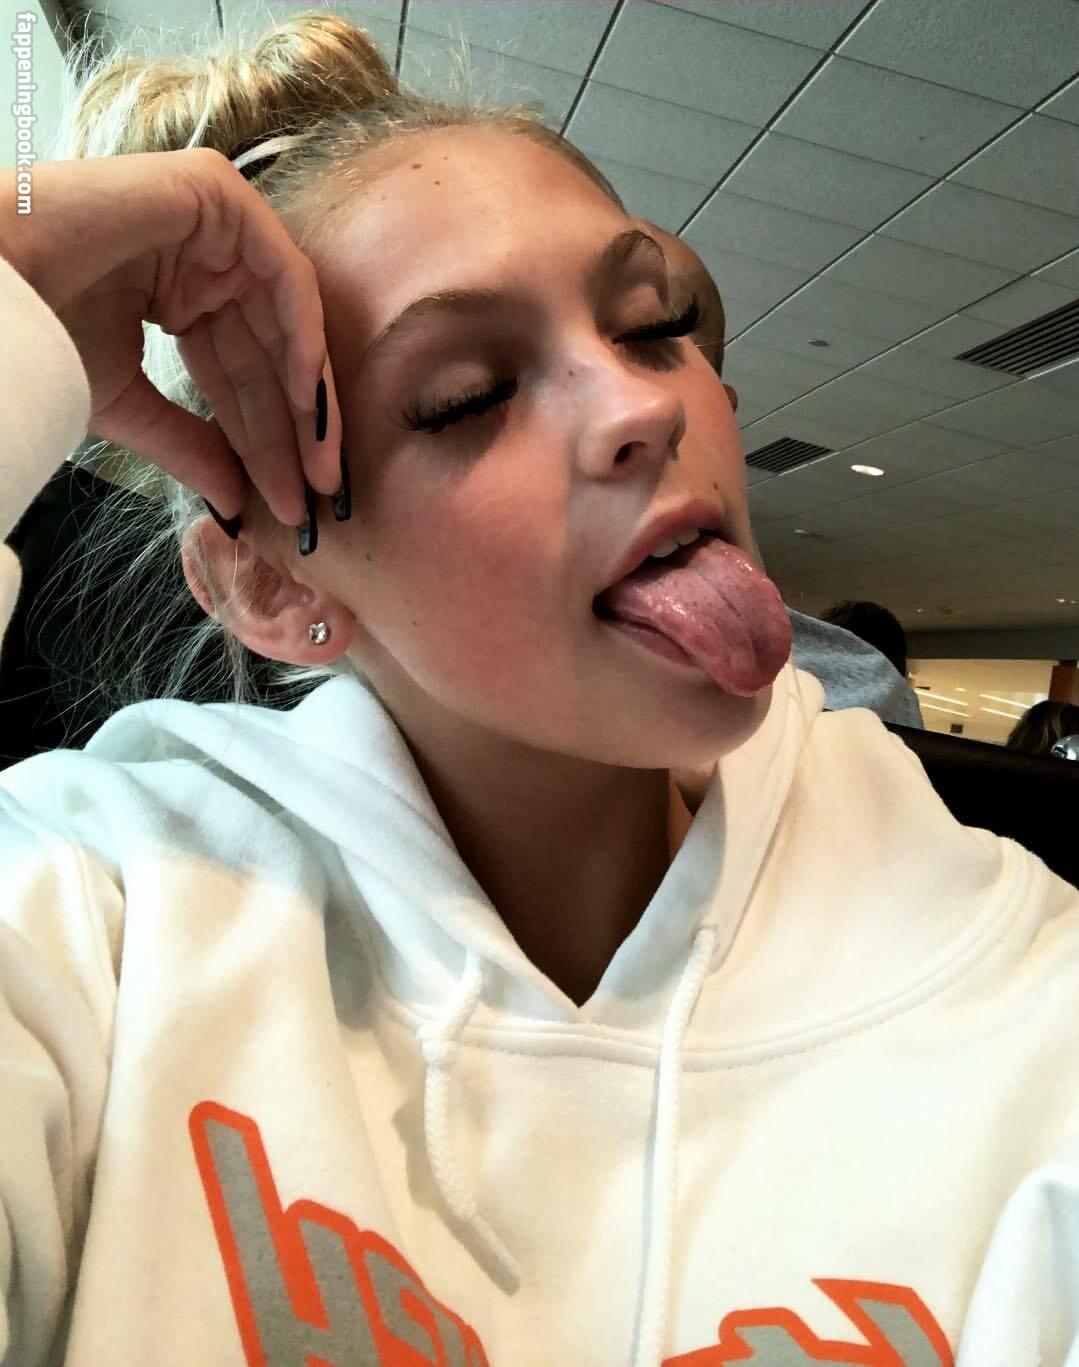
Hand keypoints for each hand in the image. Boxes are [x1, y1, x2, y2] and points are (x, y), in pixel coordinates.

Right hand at [0, 148, 340, 530]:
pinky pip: (284, 276)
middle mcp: (203, 257)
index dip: (266, 440)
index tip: (289, 500)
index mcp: (181, 297)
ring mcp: (213, 222)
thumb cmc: (40, 338)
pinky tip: (310, 405)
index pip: (240, 375)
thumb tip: (236, 506)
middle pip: (269, 353)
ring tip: (319, 469)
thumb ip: (191, 446)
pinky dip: (304, 340)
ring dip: (309, 399)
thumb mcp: (130, 406)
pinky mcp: (217, 194)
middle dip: (295, 429)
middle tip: (317, 495)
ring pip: (287, 319)